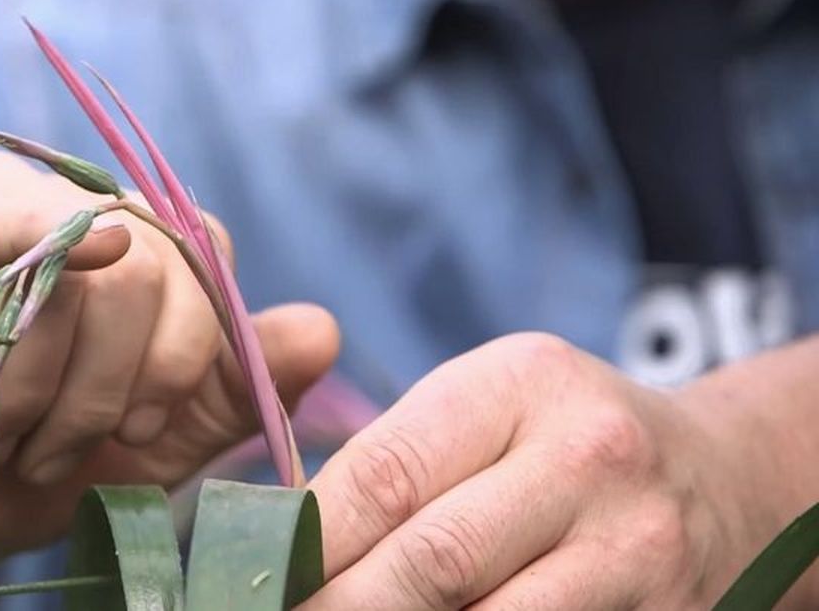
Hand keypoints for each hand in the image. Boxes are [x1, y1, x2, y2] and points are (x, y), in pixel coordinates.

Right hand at [0, 151, 336, 603]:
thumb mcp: (122, 455)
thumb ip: (218, 396)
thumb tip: (321, 329)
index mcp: (105, 262)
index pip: (199, 250)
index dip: (198, 341)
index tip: (144, 427)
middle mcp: (45, 220)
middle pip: (157, 248)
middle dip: (132, 373)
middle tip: (64, 446)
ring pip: (87, 244)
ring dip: (62, 370)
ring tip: (7, 434)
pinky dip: (27, 248)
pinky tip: (35, 295)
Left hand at [303, 332, 815, 609]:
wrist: (717, 478)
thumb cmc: (563, 439)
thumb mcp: (488, 410)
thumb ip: (398, 462)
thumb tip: (286, 539)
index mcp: (521, 383)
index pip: (387, 471)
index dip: (307, 540)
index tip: (256, 574)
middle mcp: (587, 459)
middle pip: (430, 560)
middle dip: (342, 605)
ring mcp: (634, 549)